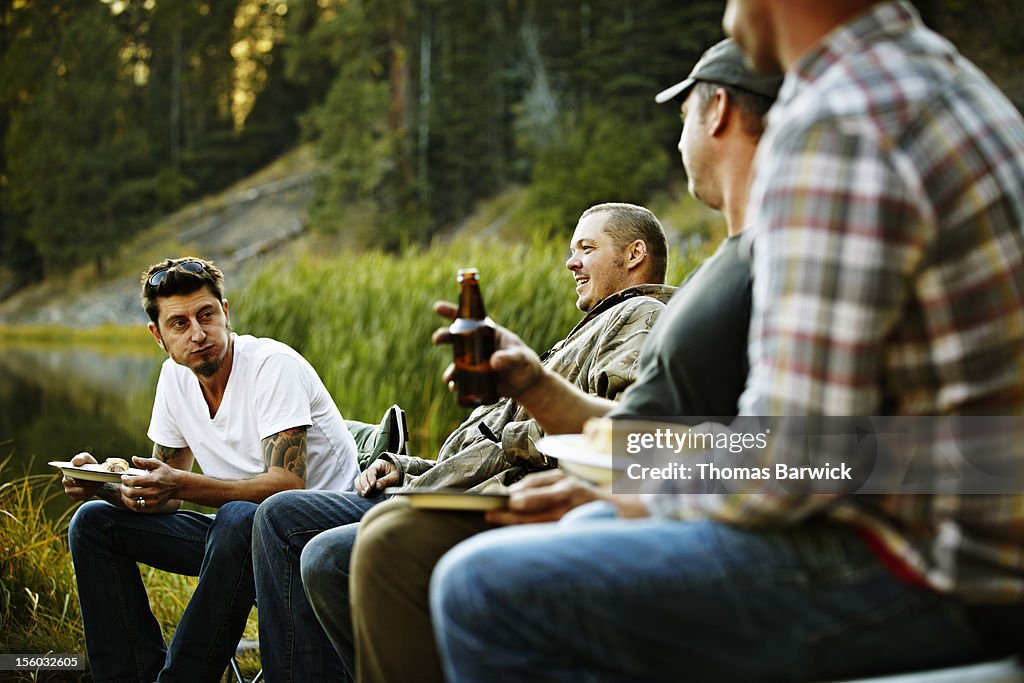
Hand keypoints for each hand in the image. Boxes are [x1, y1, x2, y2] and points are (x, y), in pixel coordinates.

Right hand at [62, 452, 103, 500]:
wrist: (92, 474)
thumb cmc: (87, 465)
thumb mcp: (86, 458)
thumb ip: (81, 458)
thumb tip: (75, 462)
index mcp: (66, 472)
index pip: (72, 476)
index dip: (81, 476)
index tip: (91, 475)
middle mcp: (66, 482)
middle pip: (78, 485)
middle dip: (90, 482)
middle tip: (100, 480)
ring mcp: (70, 491)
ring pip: (82, 492)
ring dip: (92, 488)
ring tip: (100, 483)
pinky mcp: (75, 497)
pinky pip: (83, 497)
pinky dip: (91, 493)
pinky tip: (96, 488)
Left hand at [119, 456, 179, 512]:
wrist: (177, 484)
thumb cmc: (165, 473)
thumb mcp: (157, 464)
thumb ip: (144, 462)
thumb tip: (134, 458)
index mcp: (154, 480)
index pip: (134, 481)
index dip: (125, 479)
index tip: (124, 477)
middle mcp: (154, 492)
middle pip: (132, 493)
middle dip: (123, 489)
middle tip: (123, 485)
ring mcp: (155, 501)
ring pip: (133, 504)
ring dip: (125, 498)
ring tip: (124, 493)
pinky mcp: (154, 507)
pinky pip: (139, 509)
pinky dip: (131, 505)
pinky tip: (130, 499)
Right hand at [355, 459, 398, 496]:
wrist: (398, 474)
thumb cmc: (397, 473)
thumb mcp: (394, 476)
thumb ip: (386, 480)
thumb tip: (377, 486)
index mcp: (378, 464)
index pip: (371, 470)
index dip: (371, 477)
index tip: (372, 485)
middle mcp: (371, 470)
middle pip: (363, 475)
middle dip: (365, 484)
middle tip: (367, 491)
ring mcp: (367, 476)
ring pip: (359, 480)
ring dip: (360, 487)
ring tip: (364, 493)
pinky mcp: (366, 483)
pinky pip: (359, 485)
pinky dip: (359, 489)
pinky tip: (363, 494)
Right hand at [432, 301, 543, 399]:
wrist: (528, 386)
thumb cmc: (526, 365)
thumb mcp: (521, 359)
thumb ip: (510, 358)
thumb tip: (493, 362)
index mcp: (488, 332)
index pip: (469, 318)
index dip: (452, 311)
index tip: (438, 308)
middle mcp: (478, 345)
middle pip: (456, 337)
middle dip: (443, 336)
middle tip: (437, 339)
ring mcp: (475, 361)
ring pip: (456, 361)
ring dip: (450, 369)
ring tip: (450, 379)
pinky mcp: (475, 377)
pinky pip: (461, 379)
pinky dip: (455, 383)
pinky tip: (455, 388)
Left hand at [485, 469, 603, 525]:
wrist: (611, 511)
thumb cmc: (580, 493)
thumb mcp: (561, 479)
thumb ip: (537, 484)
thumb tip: (513, 492)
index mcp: (565, 490)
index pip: (536, 498)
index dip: (517, 502)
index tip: (500, 503)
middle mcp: (567, 509)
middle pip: (532, 517)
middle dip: (508, 517)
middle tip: (490, 514)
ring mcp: (566, 525)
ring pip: (535, 529)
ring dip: (514, 526)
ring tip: (496, 520)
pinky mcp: (565, 537)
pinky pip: (541, 536)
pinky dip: (525, 534)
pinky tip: (513, 531)